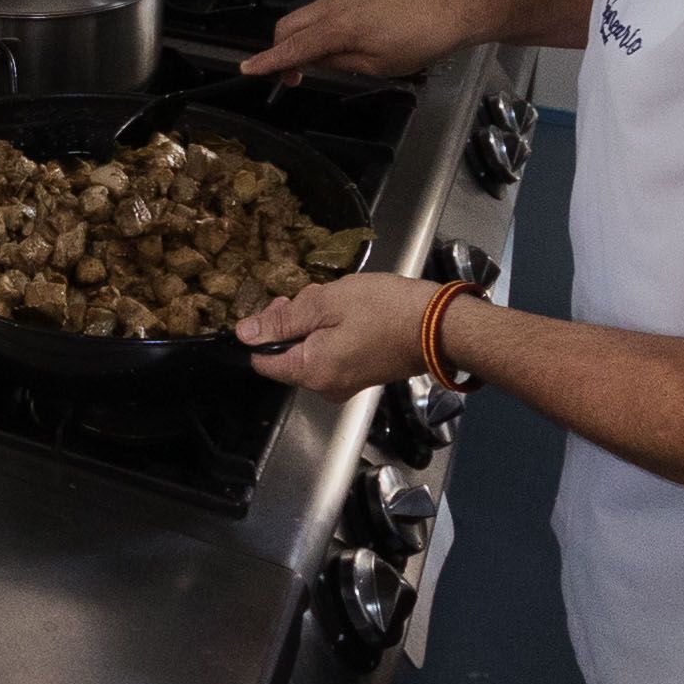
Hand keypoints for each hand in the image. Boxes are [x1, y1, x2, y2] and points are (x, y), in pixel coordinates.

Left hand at [238, 275, 429, 398]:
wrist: (439, 326)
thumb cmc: (384, 309)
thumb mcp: (326, 304)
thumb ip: (282, 321)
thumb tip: (244, 334)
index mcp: (311, 372)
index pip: (263, 360)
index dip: (265, 330)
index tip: (284, 304)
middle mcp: (324, 388)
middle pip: (287, 355)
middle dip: (295, 322)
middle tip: (317, 296)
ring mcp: (344, 385)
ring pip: (310, 351)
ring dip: (316, 323)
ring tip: (339, 301)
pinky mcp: (360, 377)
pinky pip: (331, 355)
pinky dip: (333, 333)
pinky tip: (351, 312)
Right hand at [241, 0, 478, 82]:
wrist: (451, 9)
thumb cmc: (420, 41)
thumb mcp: (377, 66)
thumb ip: (337, 62)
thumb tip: (314, 61)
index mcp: (340, 26)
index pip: (293, 47)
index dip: (269, 61)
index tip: (249, 69)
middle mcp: (337, 2)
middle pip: (290, 24)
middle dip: (282, 49)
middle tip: (292, 74)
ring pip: (307, 13)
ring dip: (303, 36)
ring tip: (321, 60)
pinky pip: (326, 5)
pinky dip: (321, 23)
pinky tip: (338, 38)